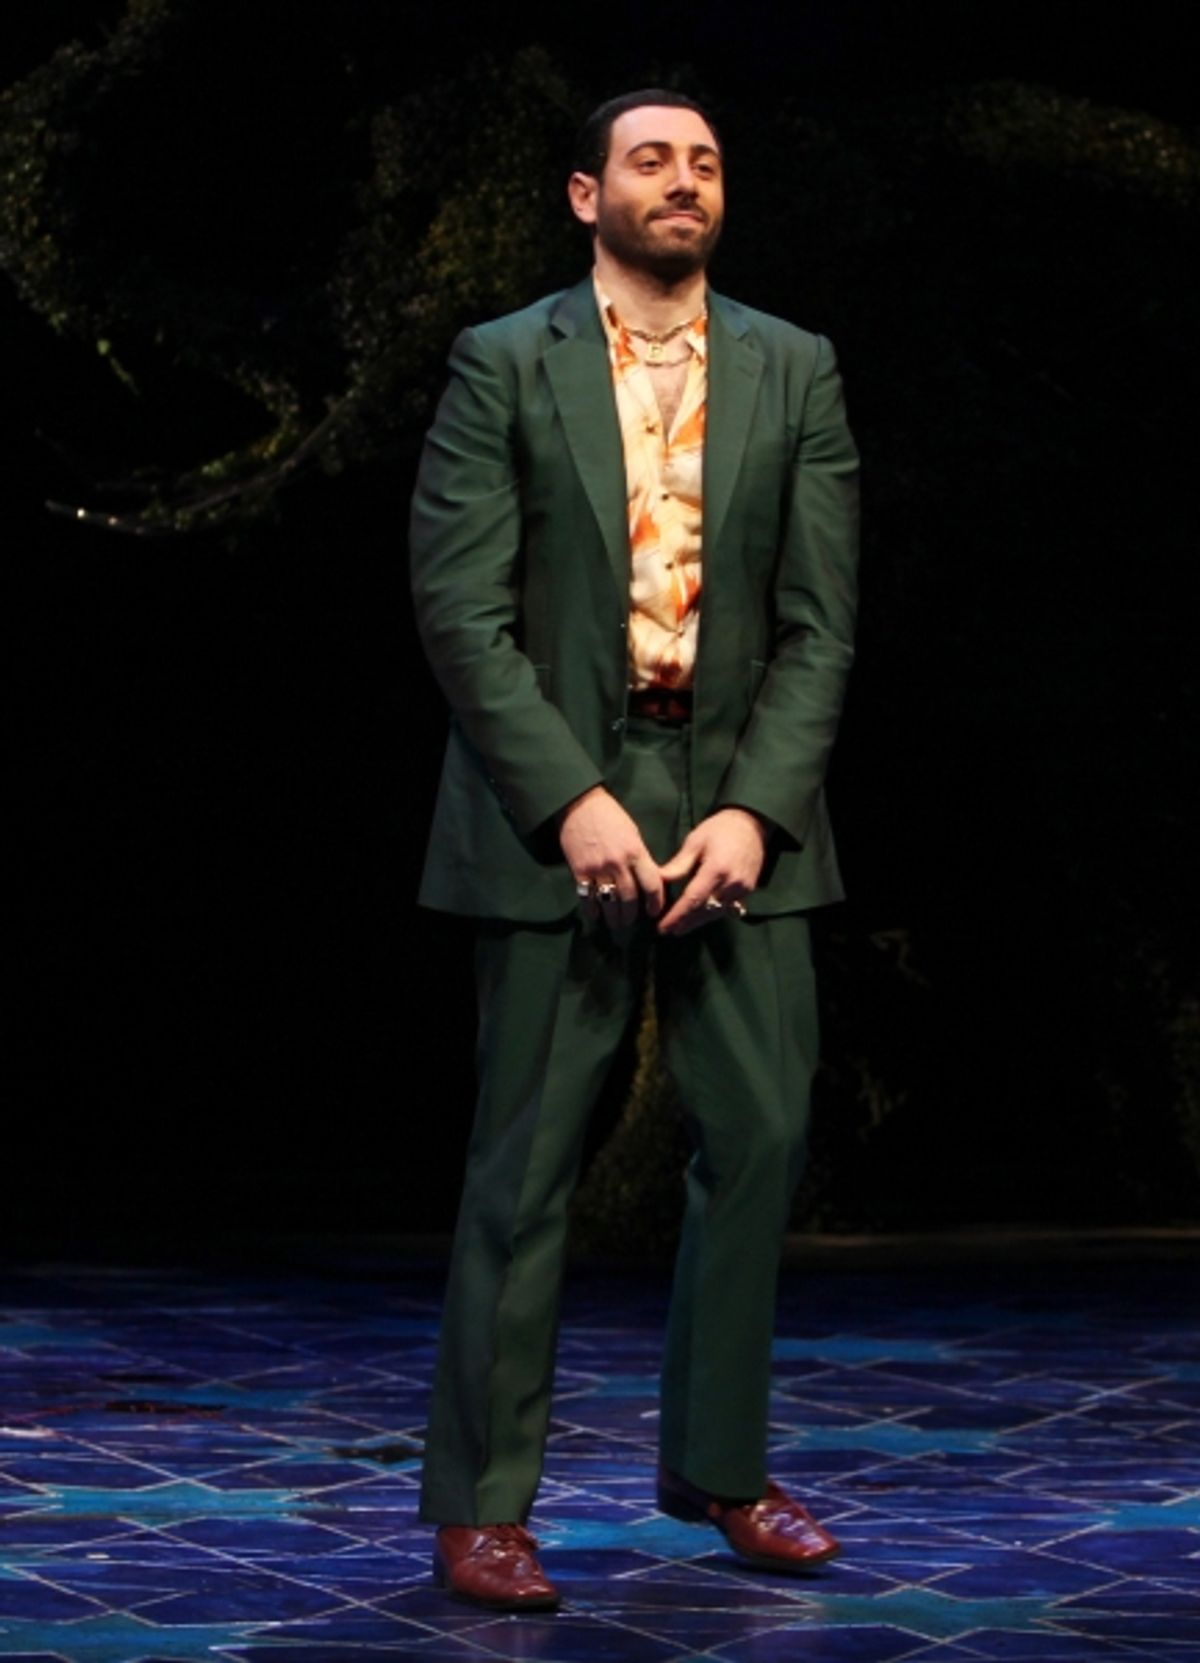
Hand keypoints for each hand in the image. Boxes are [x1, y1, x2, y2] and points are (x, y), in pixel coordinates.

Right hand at [559, 787, 664, 927]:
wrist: (579, 805)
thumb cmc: (610, 816)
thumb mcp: (633, 833)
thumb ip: (640, 857)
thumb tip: (647, 879)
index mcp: (636, 852)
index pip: (652, 884)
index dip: (655, 902)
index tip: (654, 911)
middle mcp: (618, 863)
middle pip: (630, 898)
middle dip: (632, 914)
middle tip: (631, 922)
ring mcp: (598, 869)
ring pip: (610, 901)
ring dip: (614, 917)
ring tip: (615, 923)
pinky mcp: (579, 871)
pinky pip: (587, 897)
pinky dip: (592, 910)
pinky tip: (595, 915)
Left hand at [656, 808, 766, 935]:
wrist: (751, 824)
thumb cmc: (720, 829)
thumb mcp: (695, 841)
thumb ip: (679, 864)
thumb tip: (659, 880)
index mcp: (716, 869)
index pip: (693, 900)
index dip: (677, 915)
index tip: (663, 926)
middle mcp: (731, 883)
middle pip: (705, 911)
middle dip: (685, 923)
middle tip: (667, 931)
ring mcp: (742, 889)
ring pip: (717, 913)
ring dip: (698, 922)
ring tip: (680, 928)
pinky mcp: (748, 890)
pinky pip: (728, 908)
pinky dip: (712, 914)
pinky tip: (700, 918)